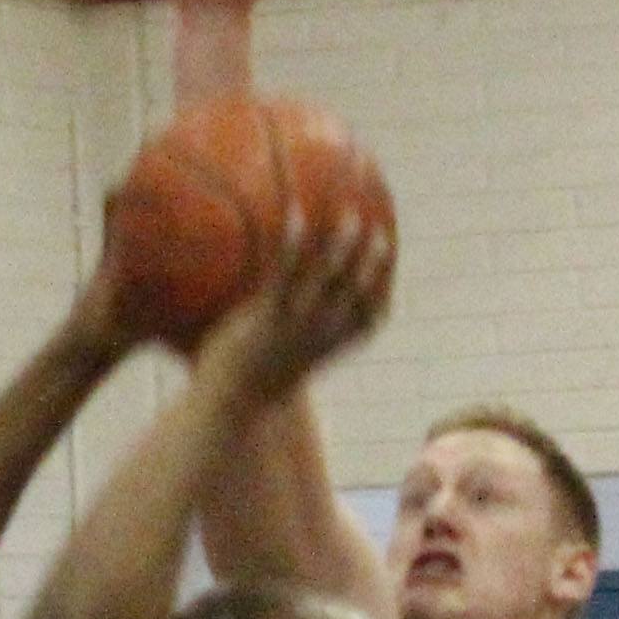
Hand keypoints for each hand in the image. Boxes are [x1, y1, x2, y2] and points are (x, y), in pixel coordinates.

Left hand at [193, 207, 395, 401]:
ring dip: (342, 245)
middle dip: (373, 258)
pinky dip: (294, 240)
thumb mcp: (286, 361)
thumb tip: (295, 317)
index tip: (388, 256)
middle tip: (377, 227)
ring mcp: (296, 324)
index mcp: (331, 348)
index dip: (383, 284)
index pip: (371, 316)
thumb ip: (301, 340)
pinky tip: (295, 213)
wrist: (229, 405)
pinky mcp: (267, 315)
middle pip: (358, 290)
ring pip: (329, 277)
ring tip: (351, 215)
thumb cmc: (255, 380)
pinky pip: (285, 270)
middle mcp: (322, 334)